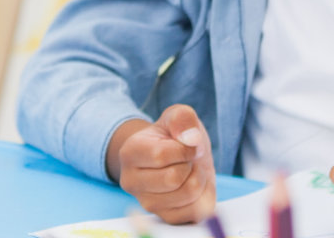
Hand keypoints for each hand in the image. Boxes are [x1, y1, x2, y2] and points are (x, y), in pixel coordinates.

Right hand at [109, 104, 216, 223]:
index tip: (188, 144)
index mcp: (129, 153)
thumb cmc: (174, 136)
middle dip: (191, 164)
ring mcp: (148, 203)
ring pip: (187, 194)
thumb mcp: (177, 116)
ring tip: (191, 170)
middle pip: (173, 178)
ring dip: (200, 178)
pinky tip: (193, 185)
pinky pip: (195, 211)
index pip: (161, 155)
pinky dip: (203, 196)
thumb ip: (182, 118)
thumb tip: (191, 138)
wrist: (175, 157)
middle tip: (188, 159)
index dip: (185, 148)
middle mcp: (131, 182)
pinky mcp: (167, 217)